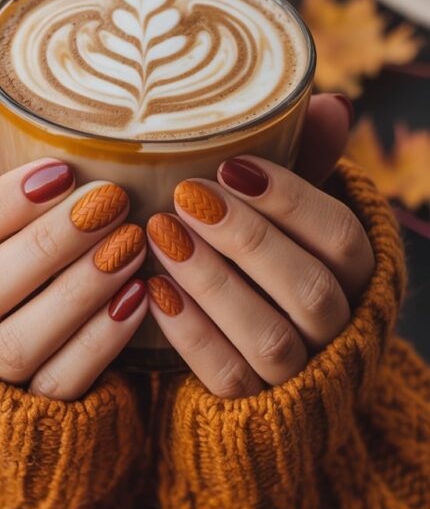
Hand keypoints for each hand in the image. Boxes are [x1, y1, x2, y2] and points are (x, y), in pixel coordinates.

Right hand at [0, 100, 146, 399]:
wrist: (34, 346)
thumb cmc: (18, 254)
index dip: (0, 207)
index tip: (61, 171)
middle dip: (48, 245)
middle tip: (110, 202)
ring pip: (19, 343)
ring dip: (79, 291)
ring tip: (134, 246)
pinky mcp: (36, 408)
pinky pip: (61, 383)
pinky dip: (102, 341)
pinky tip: (141, 297)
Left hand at [146, 93, 374, 397]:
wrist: (260, 356)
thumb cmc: (272, 259)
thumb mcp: (290, 214)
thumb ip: (307, 163)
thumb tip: (328, 101)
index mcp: (357, 273)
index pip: (342, 237)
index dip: (291, 201)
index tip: (231, 167)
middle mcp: (340, 327)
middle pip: (309, 289)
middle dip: (246, 239)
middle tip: (185, 196)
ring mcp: (300, 374)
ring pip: (269, 338)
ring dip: (212, 282)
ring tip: (160, 234)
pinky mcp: (254, 406)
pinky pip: (227, 376)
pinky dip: (190, 332)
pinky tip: (150, 288)